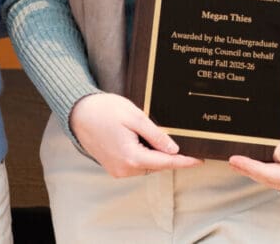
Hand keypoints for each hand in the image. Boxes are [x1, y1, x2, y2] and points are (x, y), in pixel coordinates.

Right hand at [68, 92, 202, 177]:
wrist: (78, 113)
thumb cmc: (105, 110)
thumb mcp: (135, 117)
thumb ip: (155, 135)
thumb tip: (173, 149)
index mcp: (131, 157)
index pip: (165, 162)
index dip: (185, 161)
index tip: (200, 160)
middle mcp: (124, 169)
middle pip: (157, 165)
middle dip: (171, 156)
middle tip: (186, 142)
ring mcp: (117, 170)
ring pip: (146, 164)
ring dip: (156, 154)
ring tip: (161, 137)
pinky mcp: (113, 166)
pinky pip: (136, 163)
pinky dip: (144, 154)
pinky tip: (146, 140)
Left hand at [228, 106, 279, 194]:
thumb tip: (273, 159)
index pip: (270, 174)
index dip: (250, 167)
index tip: (234, 159)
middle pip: (272, 181)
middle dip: (251, 171)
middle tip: (232, 161)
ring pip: (278, 181)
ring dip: (260, 172)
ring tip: (241, 163)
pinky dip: (272, 172)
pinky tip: (261, 164)